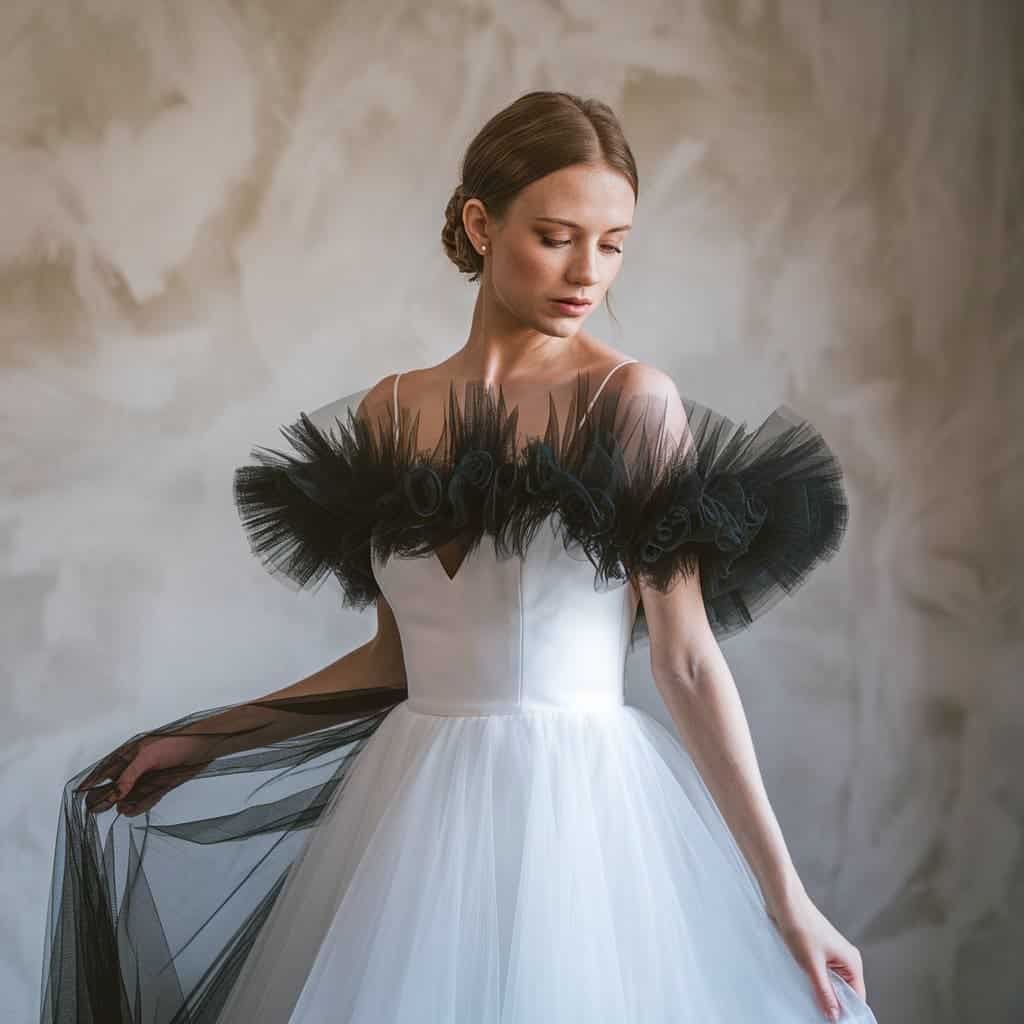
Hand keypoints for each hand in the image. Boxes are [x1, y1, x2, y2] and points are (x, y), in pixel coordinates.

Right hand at [74, 733, 213, 816]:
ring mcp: (149, 777)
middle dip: (107, 798)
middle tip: (96, 810)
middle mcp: (138, 767)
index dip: (93, 782)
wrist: (205, 746)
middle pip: (116, 786)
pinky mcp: (162, 785)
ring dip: (125, 803)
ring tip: (122, 810)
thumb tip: (115, 793)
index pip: (106, 770)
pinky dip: (140, 805)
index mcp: (130, 754)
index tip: (81, 794)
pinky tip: (131, 811)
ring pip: (131, 795)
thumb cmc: (176, 743)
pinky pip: (147, 799)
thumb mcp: (148, 756)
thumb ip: (130, 775)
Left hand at [767, 892, 866, 1020]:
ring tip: (810, 996)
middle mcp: (845, 959)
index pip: (857, 997)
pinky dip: (814, 981)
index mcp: (851, 961)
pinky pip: (820, 974)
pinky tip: (804, 983)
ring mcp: (831, 955)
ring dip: (821, 991)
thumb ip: (824, 992)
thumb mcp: (812, 965)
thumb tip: (834, 1015)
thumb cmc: (800, 925)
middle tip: (818, 1012)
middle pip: (844, 992)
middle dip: (833, 1003)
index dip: (847, 1011)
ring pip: (831, 983)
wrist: (784, 902)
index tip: (833, 1022)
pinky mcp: (817, 952)